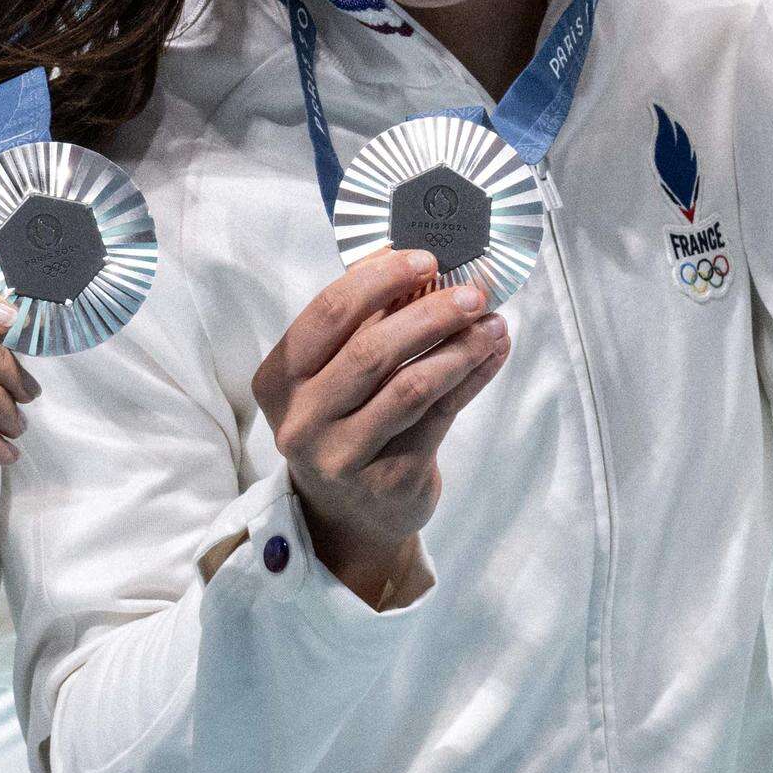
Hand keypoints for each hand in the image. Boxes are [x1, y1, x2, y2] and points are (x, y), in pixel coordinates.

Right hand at [250, 248, 510, 606]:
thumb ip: (367, 325)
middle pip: (372, 350)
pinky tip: (493, 354)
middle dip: (431, 312)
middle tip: (473, 292)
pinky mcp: (387, 481)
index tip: (425, 259)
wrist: (348, 513)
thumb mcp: (334, 374)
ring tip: (492, 323)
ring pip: (411, 386)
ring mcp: (341, 456)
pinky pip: (439, 417)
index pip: (329, 313)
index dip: (379, 279)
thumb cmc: (344, 420)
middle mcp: (302, 419)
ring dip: (460, 347)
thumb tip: (428, 268)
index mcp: (279, 379)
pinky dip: (472, 379)